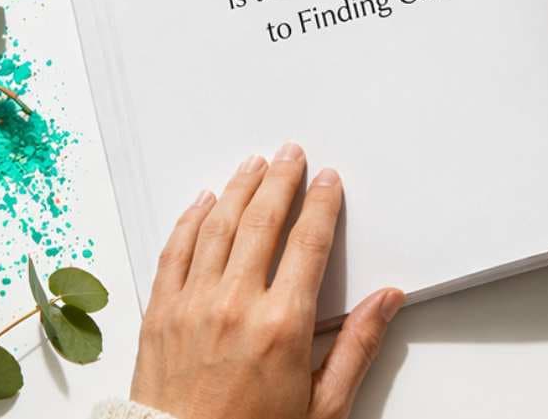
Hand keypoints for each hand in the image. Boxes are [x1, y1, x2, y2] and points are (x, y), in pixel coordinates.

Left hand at [130, 145, 404, 418]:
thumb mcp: (323, 406)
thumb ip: (357, 347)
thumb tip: (388, 300)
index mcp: (282, 325)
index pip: (308, 243)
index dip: (321, 204)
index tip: (328, 180)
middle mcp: (235, 305)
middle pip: (262, 221)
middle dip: (279, 180)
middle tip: (290, 153)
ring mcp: (192, 306)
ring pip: (217, 227)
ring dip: (237, 189)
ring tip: (252, 164)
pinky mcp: (159, 315)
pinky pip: (174, 252)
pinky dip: (189, 221)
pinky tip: (202, 202)